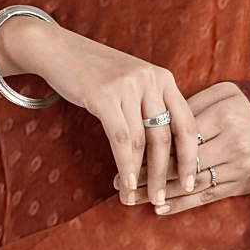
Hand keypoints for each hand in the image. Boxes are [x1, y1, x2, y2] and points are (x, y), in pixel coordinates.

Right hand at [0, 16, 199, 207]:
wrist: (58, 49)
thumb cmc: (95, 73)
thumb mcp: (132, 84)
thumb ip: (149, 108)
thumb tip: (162, 154)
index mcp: (164, 78)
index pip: (187, 123)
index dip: (191, 157)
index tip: (191, 182)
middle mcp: (152, 79)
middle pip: (166, 136)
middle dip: (166, 174)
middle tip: (163, 200)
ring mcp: (129, 86)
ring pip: (143, 141)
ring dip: (143, 176)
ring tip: (138, 199)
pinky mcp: (105, 95)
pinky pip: (121, 139)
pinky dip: (125, 165)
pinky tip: (126, 183)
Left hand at [125, 81, 249, 212]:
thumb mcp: (225, 92)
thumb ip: (194, 104)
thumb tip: (162, 120)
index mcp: (226, 117)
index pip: (180, 136)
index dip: (151, 146)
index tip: (126, 151)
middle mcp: (233, 145)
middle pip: (181, 163)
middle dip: (148, 174)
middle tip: (119, 181)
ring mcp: (238, 168)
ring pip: (191, 184)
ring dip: (159, 193)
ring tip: (131, 197)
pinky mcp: (242, 185)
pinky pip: (207, 197)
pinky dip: (182, 204)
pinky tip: (160, 208)